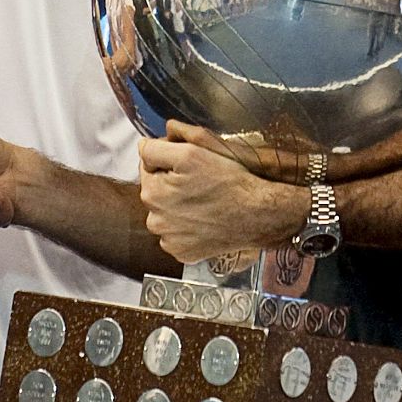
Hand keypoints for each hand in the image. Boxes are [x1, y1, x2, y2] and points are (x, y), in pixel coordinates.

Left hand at [138, 124, 303, 264]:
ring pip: (166, 213)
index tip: (188, 164)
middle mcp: (154, 222)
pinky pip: (177, 234)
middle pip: (155, 191)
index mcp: (151, 193)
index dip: (167, 159)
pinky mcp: (183, 254)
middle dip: (170, 183)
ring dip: (177, 205)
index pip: (147, 165)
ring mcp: (169, 241)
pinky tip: (205, 219)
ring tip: (204, 200)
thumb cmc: (227, 181)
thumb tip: (143, 147)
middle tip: (199, 181)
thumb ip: (157, 148)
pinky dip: (187, 227)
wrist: (258, 214)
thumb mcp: (191, 151)